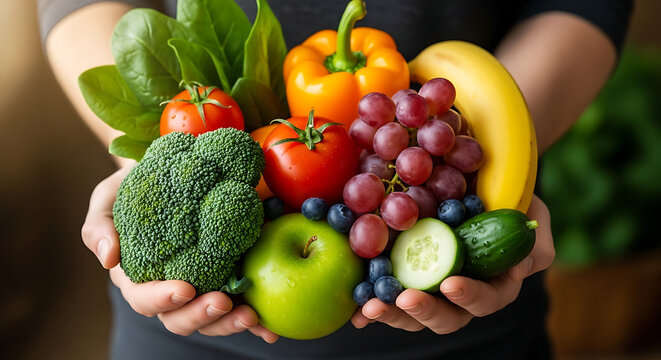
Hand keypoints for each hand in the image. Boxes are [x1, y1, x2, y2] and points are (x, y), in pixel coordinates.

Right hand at [81, 166, 278, 341]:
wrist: (179, 171)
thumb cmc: (137, 187)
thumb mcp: (109, 197)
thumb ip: (99, 225)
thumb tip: (107, 258)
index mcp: (139, 278)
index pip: (144, 299)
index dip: (161, 299)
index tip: (184, 288)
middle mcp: (172, 288)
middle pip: (180, 318)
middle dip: (201, 315)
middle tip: (223, 302)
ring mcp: (204, 287)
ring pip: (213, 320)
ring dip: (230, 323)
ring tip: (251, 316)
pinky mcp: (231, 279)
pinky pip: (243, 306)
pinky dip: (258, 323)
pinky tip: (271, 330)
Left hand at [351, 194, 554, 333]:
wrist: (476, 174)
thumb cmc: (510, 194)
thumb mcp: (531, 213)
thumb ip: (532, 245)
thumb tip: (518, 270)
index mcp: (492, 283)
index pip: (485, 300)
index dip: (469, 296)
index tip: (451, 284)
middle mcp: (458, 290)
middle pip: (444, 316)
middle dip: (424, 310)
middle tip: (405, 299)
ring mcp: (427, 282)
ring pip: (409, 311)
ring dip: (390, 312)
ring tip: (370, 308)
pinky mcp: (400, 268)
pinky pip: (382, 290)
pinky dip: (367, 298)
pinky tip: (352, 305)